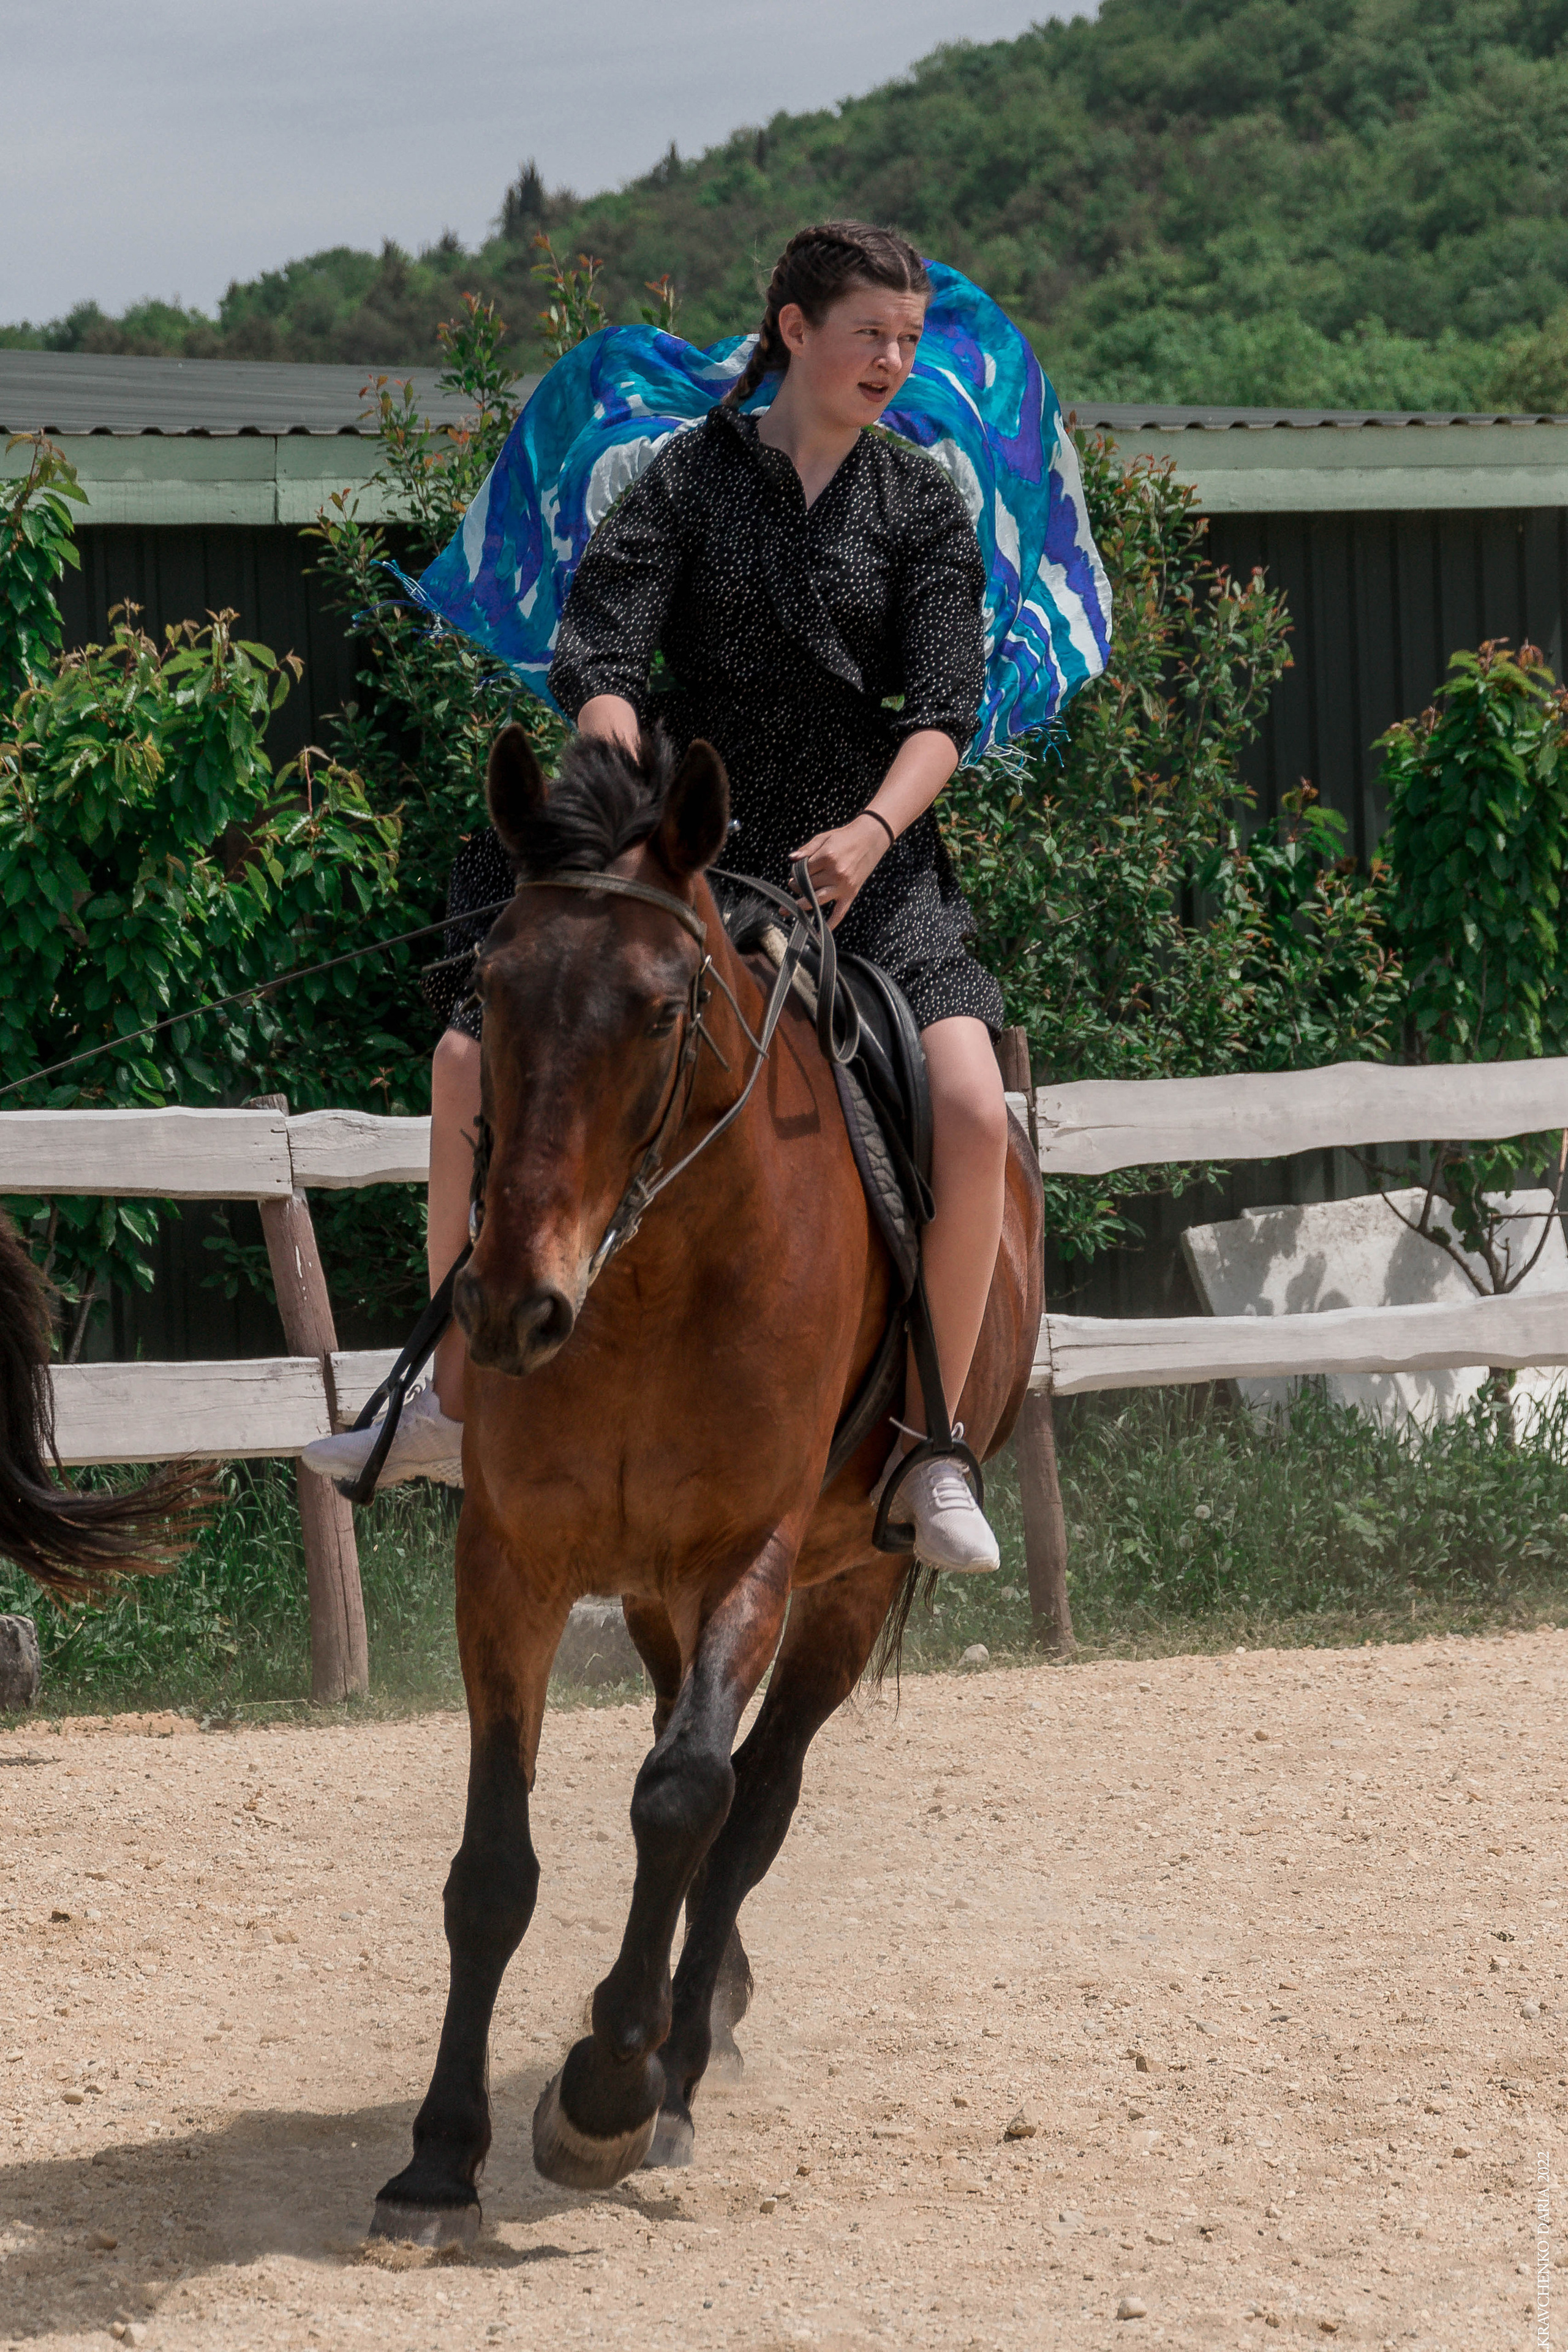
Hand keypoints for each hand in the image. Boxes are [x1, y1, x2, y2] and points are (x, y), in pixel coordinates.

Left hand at [789, 814, 889, 929]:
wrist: (871, 838)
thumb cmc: (845, 837)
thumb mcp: (824, 837)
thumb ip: (807, 849)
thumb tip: (791, 859)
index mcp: (827, 857)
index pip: (803, 870)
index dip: (796, 872)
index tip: (795, 873)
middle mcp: (836, 873)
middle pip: (808, 885)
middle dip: (797, 886)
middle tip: (793, 884)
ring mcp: (844, 885)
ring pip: (817, 900)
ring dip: (802, 904)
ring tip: (790, 908)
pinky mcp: (851, 893)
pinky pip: (840, 912)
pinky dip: (830, 924)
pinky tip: (820, 932)